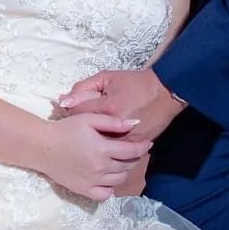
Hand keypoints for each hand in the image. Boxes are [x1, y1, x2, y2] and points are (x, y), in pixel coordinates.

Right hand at [36, 112, 150, 201]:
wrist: (42, 147)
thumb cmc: (65, 129)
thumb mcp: (88, 119)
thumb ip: (112, 122)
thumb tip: (135, 124)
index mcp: (102, 149)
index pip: (132, 151)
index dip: (143, 146)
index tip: (147, 143)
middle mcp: (100, 167)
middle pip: (127, 165)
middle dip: (134, 157)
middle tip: (131, 151)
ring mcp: (92, 181)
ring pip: (119, 179)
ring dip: (124, 170)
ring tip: (119, 162)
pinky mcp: (84, 190)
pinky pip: (105, 194)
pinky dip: (110, 187)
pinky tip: (107, 178)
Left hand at [57, 68, 186, 142]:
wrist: (164, 93)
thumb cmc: (134, 83)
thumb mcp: (107, 78)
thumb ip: (84, 88)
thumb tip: (64, 100)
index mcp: (108, 107)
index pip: (77, 113)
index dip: (71, 110)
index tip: (71, 108)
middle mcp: (117, 127)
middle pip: (87, 133)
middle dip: (80, 129)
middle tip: (80, 124)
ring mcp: (128, 139)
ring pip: (102, 146)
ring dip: (94, 141)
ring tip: (91, 134)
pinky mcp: (137, 146)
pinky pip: (117, 151)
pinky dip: (110, 147)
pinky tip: (106, 140)